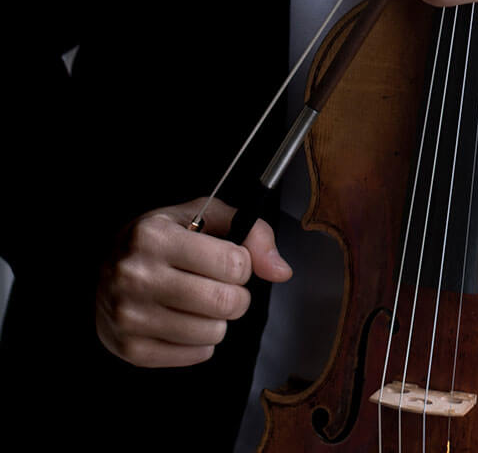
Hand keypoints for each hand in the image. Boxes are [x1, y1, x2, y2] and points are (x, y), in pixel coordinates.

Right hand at [95, 196, 290, 368]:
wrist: (102, 270)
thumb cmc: (160, 240)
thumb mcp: (201, 217)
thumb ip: (250, 232)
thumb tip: (281, 270)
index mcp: (156, 237)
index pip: (232, 262)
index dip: (242, 264)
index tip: (230, 262)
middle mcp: (138, 276)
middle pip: (224, 301)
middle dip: (237, 296)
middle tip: (224, 287)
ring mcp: (131, 316)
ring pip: (213, 332)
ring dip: (219, 320)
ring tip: (202, 303)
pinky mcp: (131, 349)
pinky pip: (195, 355)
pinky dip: (202, 341)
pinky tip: (186, 321)